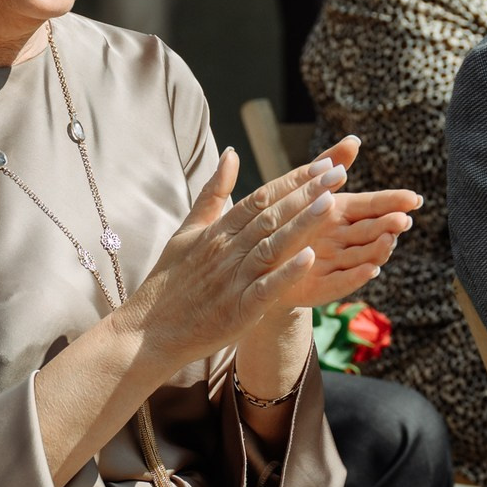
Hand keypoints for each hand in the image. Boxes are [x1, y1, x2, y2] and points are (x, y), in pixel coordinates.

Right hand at [127, 138, 419, 366]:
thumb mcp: (188, 231)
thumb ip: (213, 194)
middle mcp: (227, 250)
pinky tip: (310, 258)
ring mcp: (233, 279)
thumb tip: (231, 154)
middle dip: (307, 193)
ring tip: (331, 204)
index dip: (294, 180)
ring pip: (273, 245)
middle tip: (338, 173)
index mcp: (218, 231)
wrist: (148, 332)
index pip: (261, 198)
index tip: (323, 164)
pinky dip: (287, 273)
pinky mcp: (238, 310)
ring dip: (302, 224)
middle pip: (272, 215)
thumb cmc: (169, 282)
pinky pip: (266, 288)